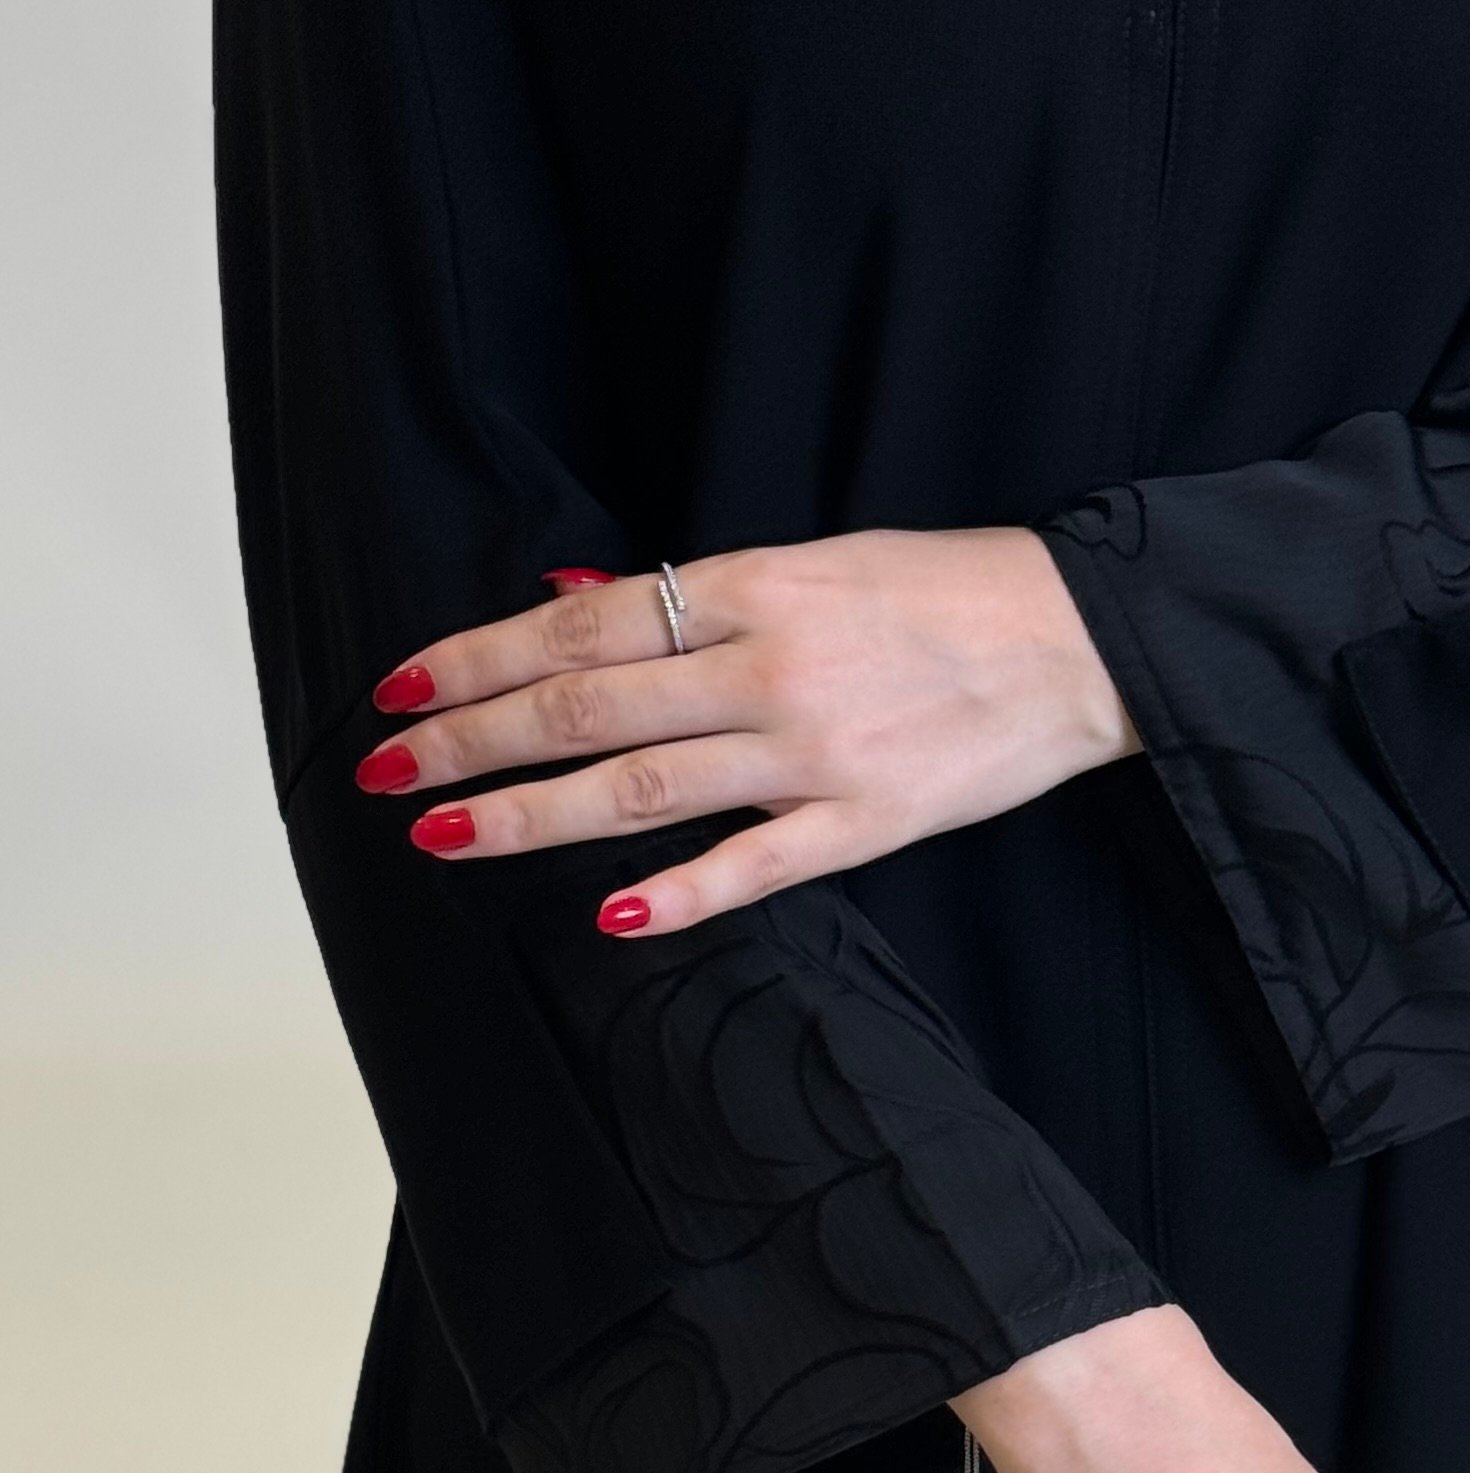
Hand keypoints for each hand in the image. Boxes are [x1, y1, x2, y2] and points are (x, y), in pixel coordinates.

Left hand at [356, 531, 1139, 933]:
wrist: (1081, 639)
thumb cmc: (945, 591)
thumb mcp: (814, 559)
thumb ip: (693, 595)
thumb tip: (567, 601)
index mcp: (750, 588)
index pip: (579, 628)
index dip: (478, 658)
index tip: (400, 690)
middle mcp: (765, 668)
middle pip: (584, 709)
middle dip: (470, 742)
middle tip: (384, 772)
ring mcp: (813, 752)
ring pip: (641, 789)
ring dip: (530, 816)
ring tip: (444, 836)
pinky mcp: (865, 822)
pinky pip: (756, 866)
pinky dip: (681, 890)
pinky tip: (609, 912)